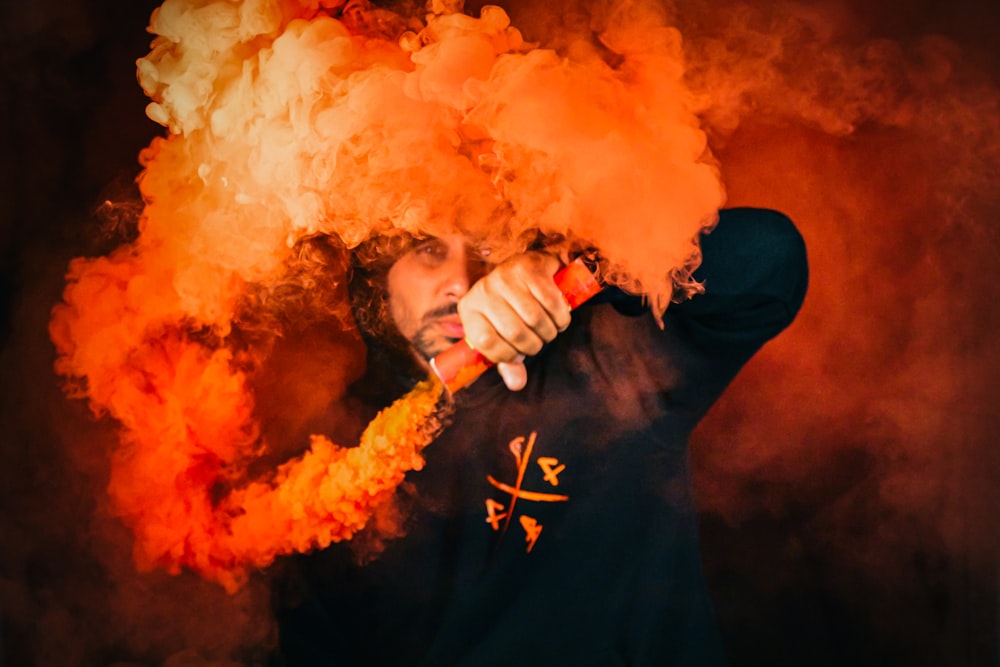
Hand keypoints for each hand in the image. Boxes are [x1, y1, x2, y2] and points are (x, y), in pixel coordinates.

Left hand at [457, 252, 571, 389]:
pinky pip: (551, 302)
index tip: (518, 353)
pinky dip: (561, 317)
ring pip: (535, 318)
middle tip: (539, 341)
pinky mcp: (529, 268)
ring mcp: (505, 276)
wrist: (528, 267)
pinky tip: (559, 318)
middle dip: (533, 345)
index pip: (485, 342)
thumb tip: (516, 384)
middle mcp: (484, 291)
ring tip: (550, 330)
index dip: (507, 354)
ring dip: (550, 332)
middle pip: (514, 332)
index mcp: (469, 309)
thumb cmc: (512, 307)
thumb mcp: (503, 334)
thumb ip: (508, 361)